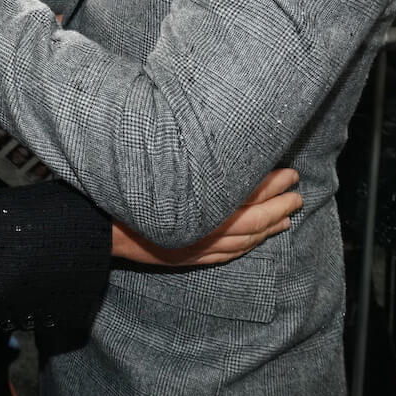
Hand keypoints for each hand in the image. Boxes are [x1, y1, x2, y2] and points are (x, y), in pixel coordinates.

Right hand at [111, 168, 301, 266]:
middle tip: (297, 192)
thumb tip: (216, 139)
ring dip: (269, 227)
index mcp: (197, 202)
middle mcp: (202, 227)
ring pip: (244, 239)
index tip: (288, 172)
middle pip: (251, 217)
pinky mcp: (188, 257)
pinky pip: (228, 254)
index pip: (245, 193)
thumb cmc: (126, 189)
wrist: (98, 227)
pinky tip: (259, 240)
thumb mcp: (158, 163)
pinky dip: (248, 246)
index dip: (270, 183)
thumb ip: (188, 156)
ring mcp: (196, 246)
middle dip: (278, 204)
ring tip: (288, 216)